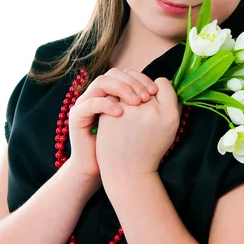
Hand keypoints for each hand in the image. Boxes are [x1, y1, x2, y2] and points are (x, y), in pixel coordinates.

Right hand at [66, 67, 158, 191]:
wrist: (102, 170)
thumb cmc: (124, 147)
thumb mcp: (139, 122)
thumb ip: (148, 104)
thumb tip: (167, 87)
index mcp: (112, 93)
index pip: (126, 73)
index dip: (141, 78)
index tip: (156, 91)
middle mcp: (97, 94)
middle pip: (115, 73)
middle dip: (134, 83)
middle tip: (147, 97)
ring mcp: (85, 102)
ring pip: (102, 82)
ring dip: (122, 89)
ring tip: (136, 103)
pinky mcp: (76, 115)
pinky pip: (91, 103)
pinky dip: (107, 105)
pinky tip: (121, 112)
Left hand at [96, 77, 182, 189]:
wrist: (127, 171)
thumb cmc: (150, 149)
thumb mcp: (170, 129)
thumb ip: (172, 105)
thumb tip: (167, 83)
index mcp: (169, 114)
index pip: (163, 83)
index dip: (158, 90)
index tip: (154, 101)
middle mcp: (150, 110)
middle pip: (145, 84)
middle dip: (142, 93)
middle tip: (140, 112)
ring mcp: (129, 110)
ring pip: (127, 87)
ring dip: (127, 94)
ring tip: (127, 112)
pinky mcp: (111, 113)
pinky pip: (113, 95)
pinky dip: (113, 102)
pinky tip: (115, 116)